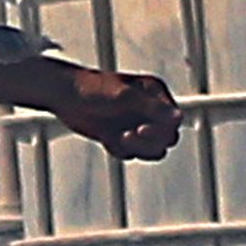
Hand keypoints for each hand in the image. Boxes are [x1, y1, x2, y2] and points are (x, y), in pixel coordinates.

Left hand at [63, 68, 183, 162]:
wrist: (66, 99)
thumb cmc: (94, 90)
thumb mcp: (125, 98)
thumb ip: (153, 109)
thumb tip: (179, 118)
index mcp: (155, 93)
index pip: (174, 120)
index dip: (161, 129)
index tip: (140, 128)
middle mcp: (150, 109)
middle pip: (167, 138)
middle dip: (148, 142)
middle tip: (126, 136)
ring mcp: (138, 124)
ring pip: (154, 150)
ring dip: (137, 149)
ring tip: (118, 138)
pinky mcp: (125, 137)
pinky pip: (133, 154)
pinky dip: (121, 150)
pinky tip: (108, 138)